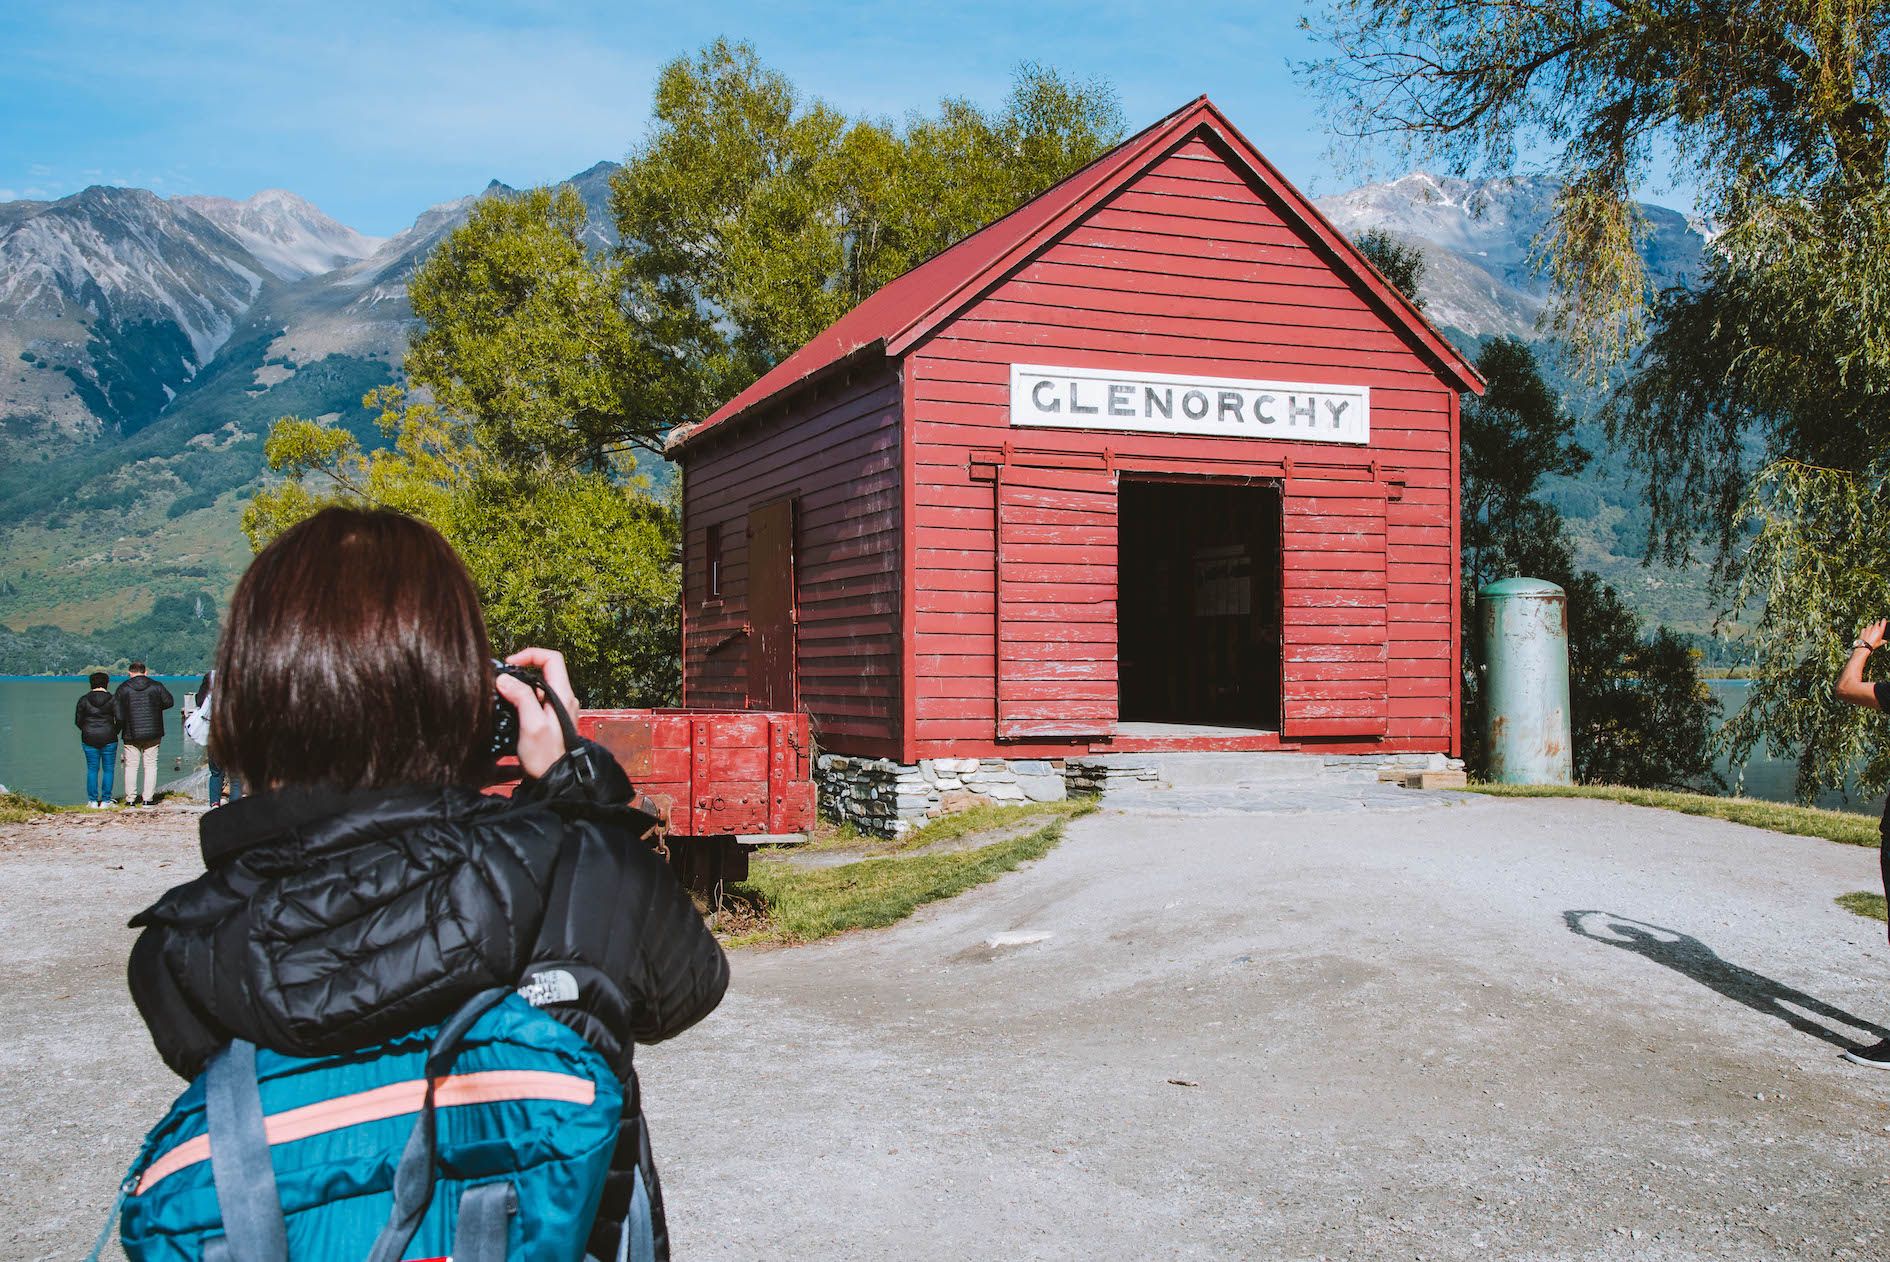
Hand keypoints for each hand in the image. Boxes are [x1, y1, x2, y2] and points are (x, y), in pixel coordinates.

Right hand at [495, 648, 581, 779]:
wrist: (554, 780)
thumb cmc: (545, 757)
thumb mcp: (531, 725)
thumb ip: (521, 698)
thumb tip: (504, 679)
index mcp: (563, 695)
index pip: (552, 658)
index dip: (530, 655)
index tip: (510, 664)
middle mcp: (563, 698)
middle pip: (542, 670)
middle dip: (519, 671)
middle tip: (501, 682)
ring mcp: (557, 708)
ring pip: (536, 685)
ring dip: (518, 686)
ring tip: (501, 695)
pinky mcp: (549, 719)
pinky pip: (534, 700)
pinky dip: (520, 698)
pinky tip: (508, 709)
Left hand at [1861, 620, 1887, 650]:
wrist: (1865, 646)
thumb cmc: (1873, 644)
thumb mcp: (1880, 643)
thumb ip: (1883, 641)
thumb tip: (1885, 641)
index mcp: (1880, 630)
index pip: (1883, 622)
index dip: (1884, 620)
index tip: (1884, 619)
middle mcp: (1874, 628)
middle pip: (1876, 623)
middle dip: (1877, 624)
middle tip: (1877, 627)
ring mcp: (1868, 628)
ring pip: (1870, 625)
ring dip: (1871, 627)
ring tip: (1872, 630)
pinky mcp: (1863, 630)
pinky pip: (1865, 628)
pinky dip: (1866, 629)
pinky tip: (1866, 632)